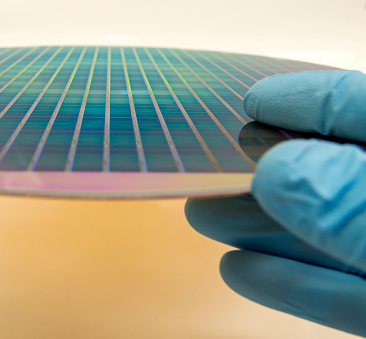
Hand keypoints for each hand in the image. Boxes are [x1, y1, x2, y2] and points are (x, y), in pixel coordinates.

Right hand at [185, 70, 365, 336]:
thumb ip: (351, 199)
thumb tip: (279, 172)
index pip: (357, 109)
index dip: (304, 100)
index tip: (251, 100)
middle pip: (330, 176)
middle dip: (263, 174)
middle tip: (207, 169)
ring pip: (330, 236)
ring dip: (263, 230)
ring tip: (203, 218)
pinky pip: (346, 295)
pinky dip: (294, 286)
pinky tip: (243, 271)